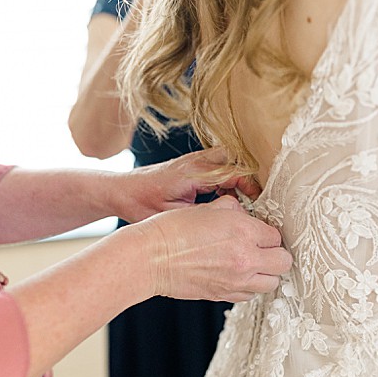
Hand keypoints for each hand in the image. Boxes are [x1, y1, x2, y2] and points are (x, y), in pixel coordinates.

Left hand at [117, 148, 263, 222]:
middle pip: (236, 158)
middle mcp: (196, 162)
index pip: (234, 173)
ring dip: (238, 176)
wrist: (119, 191)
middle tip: (253, 199)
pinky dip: (227, 178)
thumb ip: (204, 214)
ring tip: (240, 199)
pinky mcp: (191, 164)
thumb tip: (232, 218)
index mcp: (194, 173)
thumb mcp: (174, 215)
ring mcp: (194, 160)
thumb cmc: (140, 204)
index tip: (258, 203)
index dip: (250, 187)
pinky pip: (218, 165)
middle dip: (248, 177)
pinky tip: (223, 198)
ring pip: (228, 159)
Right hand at [134, 195, 292, 301]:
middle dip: (276, 255)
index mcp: (244, 232)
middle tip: (264, 250)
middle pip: (283, 262)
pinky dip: (249, 286)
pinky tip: (237, 276)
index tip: (260, 234)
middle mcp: (246, 258)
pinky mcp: (225, 295)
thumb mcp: (207, 210)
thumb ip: (233, 211)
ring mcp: (237, 280)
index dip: (268, 234)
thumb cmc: (172, 230)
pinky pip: (251, 295)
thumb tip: (244, 214)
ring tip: (252, 265)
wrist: (150, 257)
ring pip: (272, 283)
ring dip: (266, 273)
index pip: (276, 237)